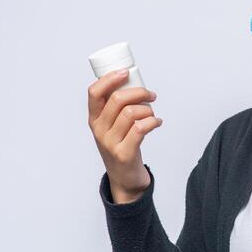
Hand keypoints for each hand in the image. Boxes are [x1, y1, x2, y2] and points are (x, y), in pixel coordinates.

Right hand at [87, 68, 162, 201]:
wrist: (123, 179)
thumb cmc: (121, 147)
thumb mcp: (111, 127)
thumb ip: (116, 109)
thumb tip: (132, 82)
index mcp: (94, 119)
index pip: (94, 92)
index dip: (109, 79)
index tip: (125, 72)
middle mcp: (99, 130)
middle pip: (118, 100)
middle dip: (139, 92)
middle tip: (151, 95)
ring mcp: (110, 142)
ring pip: (131, 113)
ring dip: (148, 109)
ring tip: (152, 113)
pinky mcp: (124, 153)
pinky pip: (141, 128)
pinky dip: (153, 122)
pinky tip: (157, 122)